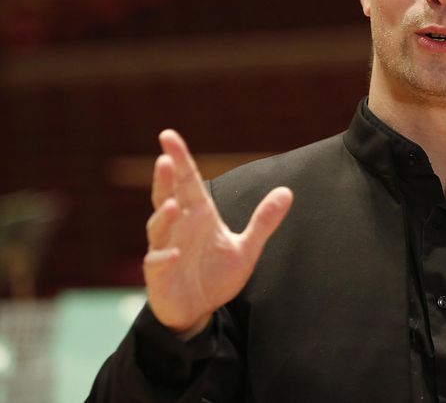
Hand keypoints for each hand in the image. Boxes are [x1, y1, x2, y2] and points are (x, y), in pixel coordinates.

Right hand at [143, 129, 292, 337]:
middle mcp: (179, 227)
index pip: (188, 181)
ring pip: (158, 226)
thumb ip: (263, 221)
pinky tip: (174, 254)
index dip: (180, 158)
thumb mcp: (246, 248)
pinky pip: (157, 262)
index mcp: (199, 215)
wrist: (198, 311)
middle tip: (165, 156)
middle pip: (167, 195)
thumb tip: (287, 191)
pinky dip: (164, 257)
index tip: (169, 135)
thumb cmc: (216, 276)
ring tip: (172, 204)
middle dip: (164, 177)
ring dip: (163, 216)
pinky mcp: (159, 274)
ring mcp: (166, 248)